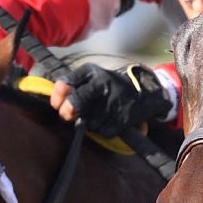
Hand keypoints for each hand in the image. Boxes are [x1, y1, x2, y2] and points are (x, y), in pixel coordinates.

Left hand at [50, 63, 171, 135]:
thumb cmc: (110, 85)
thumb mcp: (93, 77)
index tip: (57, 104)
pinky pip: (102, 131)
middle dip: (68, 112)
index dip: (57, 96)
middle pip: (76, 102)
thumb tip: (56, 102)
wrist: (145, 91)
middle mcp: (103, 84)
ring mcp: (114, 101)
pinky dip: (102, 129)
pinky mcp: (123, 117)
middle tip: (67, 115)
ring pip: (88, 120)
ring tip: (96, 115)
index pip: (66, 83)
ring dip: (88, 122)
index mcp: (93, 72)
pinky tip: (107, 121)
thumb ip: (73, 85)